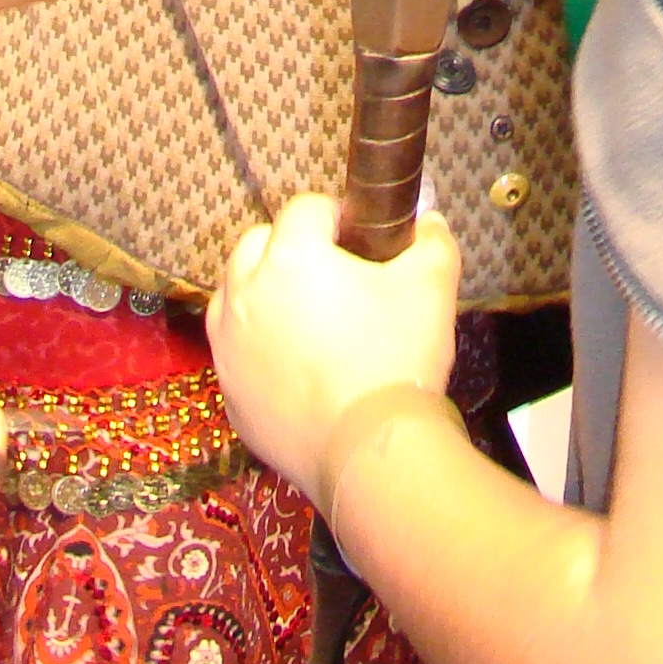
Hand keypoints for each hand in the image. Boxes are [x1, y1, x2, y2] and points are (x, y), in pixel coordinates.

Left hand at [207, 193, 460, 509]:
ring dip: (263, 294)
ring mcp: (229, 347)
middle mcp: (244, 294)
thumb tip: (427, 223)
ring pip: (234, 296)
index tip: (360, 242)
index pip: (305, 208)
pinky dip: (258, 348)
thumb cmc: (396, 359)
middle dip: (290, 249)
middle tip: (332, 277)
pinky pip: (237, 352)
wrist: (368, 454)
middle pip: (257, 245)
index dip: (337, 218)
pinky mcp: (229, 394)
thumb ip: (430, 239)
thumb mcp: (432, 284)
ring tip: (307, 318)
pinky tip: (298, 368)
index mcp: (290, 257)